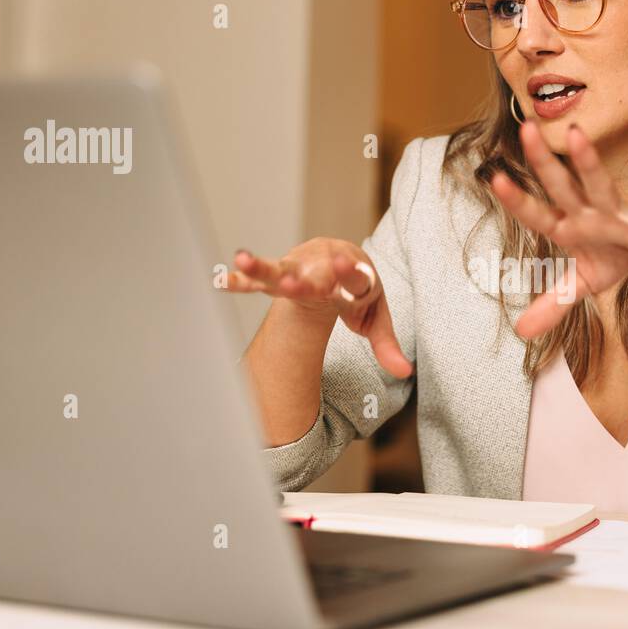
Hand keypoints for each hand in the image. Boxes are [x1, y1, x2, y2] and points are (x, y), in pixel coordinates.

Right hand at [225, 239, 412, 378]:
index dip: (350, 273)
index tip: (345, 265)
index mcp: (355, 278)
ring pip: (280, 269)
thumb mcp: (377, 316)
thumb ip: (386, 343)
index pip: (355, 278)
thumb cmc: (359, 291)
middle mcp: (325, 270)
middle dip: (303, 281)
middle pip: (314, 277)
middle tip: (292, 284)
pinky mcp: (281, 274)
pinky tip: (222, 280)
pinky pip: (259, 279)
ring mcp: (300, 271)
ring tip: (242, 258)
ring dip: (262, 267)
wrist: (341, 255)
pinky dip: (241, 279)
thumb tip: (405, 373)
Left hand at [488, 120, 627, 338]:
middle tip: (525, 130)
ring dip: (590, 163)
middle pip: (562, 186)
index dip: (517, 200)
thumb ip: (554, 303)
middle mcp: (590, 212)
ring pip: (601, 185)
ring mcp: (620, 213)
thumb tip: (521, 332)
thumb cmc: (621, 252)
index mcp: (571, 226)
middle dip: (544, 161)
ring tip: (577, 135)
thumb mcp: (586, 283)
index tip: (493, 180)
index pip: (538, 214)